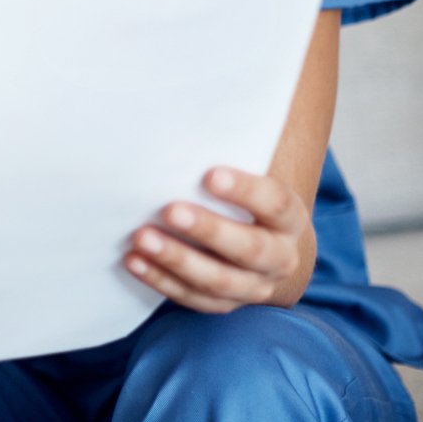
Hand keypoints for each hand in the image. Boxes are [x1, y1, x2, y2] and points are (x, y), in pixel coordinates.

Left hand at [124, 166, 308, 313]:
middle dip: (208, 230)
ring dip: (177, 259)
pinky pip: (194, 299)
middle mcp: (280, 258)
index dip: (245, 190)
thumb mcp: (250, 178)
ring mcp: (254, 287)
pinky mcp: (227, 305)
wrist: (267, 249)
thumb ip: (229, 157)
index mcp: (289, 219)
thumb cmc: (244, 200)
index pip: (274, 203)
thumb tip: (187, 116)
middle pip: (249, 249)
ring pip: (219, 281)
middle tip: (169, 210)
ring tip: (140, 237)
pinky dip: (161, 280)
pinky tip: (134, 261)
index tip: (209, 174)